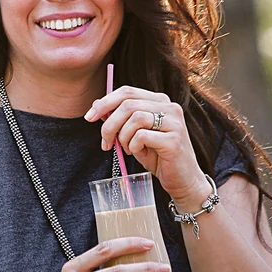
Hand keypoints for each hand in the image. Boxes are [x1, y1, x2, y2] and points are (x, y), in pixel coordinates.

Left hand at [85, 86, 211, 210]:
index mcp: (159, 101)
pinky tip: (139, 153)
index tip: (89, 117)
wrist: (182, 180)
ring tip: (127, 149)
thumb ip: (119, 120)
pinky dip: (133, 146)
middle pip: (127, 103)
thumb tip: (97, 107)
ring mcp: (174, 122)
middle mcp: (169, 107)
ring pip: (134, 118)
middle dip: (109, 124)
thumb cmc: (158, 157)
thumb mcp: (134, 135)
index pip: (127, 92)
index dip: (104, 102)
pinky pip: (141, 136)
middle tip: (106, 142)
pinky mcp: (174, 140)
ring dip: (123, 137)